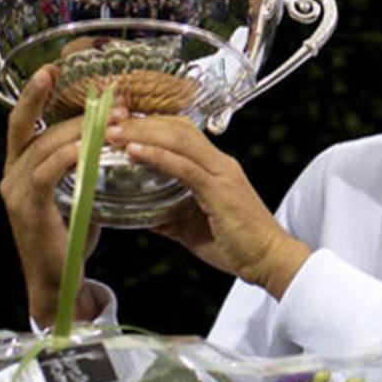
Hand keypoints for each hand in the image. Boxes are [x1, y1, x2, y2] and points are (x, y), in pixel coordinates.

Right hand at [0, 67, 120, 325]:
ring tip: (118, 121)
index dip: (34, 93)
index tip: (53, 67)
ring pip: (46, 147)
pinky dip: (69, 158)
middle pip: (35, 128)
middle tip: (113, 99)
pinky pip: (46, 174)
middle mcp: (11, 174)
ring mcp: (14, 191)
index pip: (22, 121)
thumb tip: (117, 137)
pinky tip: (90, 149)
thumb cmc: (73, 237)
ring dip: (84, 131)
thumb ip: (85, 165)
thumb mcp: (78, 193)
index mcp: (20, 166)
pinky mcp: (27, 208)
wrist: (60, 282)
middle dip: (73, 109)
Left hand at [108, 115, 310, 299]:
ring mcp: (222, 174)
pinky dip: (158, 156)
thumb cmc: (239, 246)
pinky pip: (185, 167)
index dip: (151, 124)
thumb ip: (171, 217)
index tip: (122, 125)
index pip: (181, 133)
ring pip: (179, 140)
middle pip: (178, 127)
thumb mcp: (195, 228)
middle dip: (142, 122)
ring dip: (143, 133)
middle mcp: (221, 164)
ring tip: (113, 133)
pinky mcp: (220, 190)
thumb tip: (144, 216)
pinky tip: (135, 151)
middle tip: (110, 123)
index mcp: (217, 168)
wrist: (271, 260)